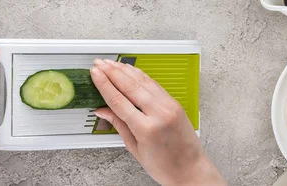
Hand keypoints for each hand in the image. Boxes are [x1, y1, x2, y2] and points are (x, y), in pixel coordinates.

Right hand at [90, 59, 224, 185]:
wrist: (191, 170)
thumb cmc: (165, 166)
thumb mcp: (135, 148)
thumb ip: (118, 125)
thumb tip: (102, 111)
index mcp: (147, 128)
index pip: (119, 100)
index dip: (104, 84)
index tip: (95, 74)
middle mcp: (159, 113)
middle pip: (130, 85)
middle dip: (112, 71)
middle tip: (99, 63)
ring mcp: (169, 106)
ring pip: (143, 81)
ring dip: (125, 70)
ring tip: (111, 63)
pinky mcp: (175, 103)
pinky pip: (154, 84)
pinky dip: (140, 75)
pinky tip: (131, 70)